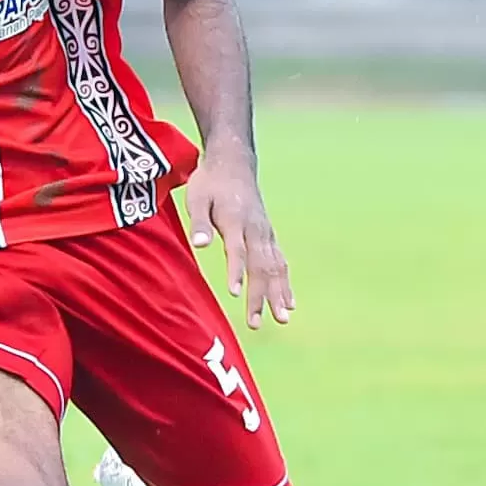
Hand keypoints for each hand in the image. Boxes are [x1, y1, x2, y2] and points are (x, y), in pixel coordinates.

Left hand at [187, 144, 294, 327]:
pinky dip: (286, 283)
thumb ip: (199, 223)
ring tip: (282, 318)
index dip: (236, 271)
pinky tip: (289, 303)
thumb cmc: (210, 182)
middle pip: (260, 266)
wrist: (233, 162)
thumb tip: (199, 244)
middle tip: (256, 323)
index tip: (235, 294)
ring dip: (278, 294)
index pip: (237, 250)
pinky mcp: (269, 236)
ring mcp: (265, 233)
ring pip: (275, 267)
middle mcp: (255, 229)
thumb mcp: (196, 197)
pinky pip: (281, 262)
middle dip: (259, 295)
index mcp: (235, 219)